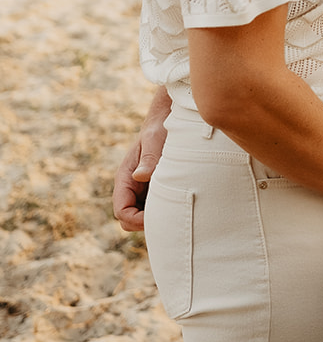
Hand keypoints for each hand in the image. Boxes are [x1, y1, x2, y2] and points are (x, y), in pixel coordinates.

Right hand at [112, 88, 170, 231]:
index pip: (122, 212)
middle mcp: (131, 187)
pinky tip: (181, 202)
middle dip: (146, 223)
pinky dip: (165, 210)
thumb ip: (149, 158)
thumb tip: (141, 176)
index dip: (136, 220)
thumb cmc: (160, 127)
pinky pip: (155, 207)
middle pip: (130, 220)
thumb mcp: (155, 140)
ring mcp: (142, 189)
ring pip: (143, 216)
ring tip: (178, 209)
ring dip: (157, 217)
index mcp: (125, 178)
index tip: (157, 217)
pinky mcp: (154, 188)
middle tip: (171, 217)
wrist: (168, 118)